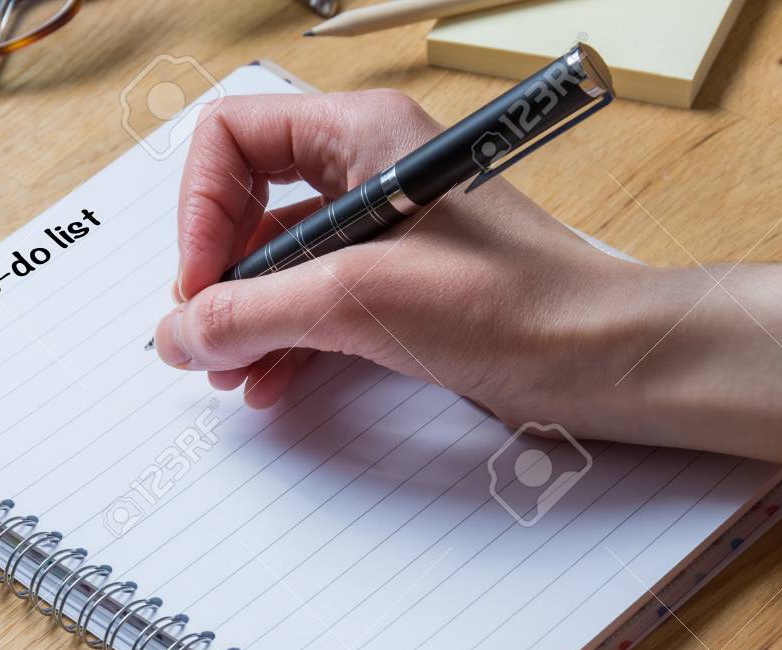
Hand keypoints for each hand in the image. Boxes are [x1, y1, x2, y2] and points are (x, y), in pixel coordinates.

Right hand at [153, 89, 656, 434]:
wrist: (604, 359)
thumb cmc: (517, 306)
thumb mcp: (363, 300)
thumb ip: (254, 312)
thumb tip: (177, 331)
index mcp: (361, 134)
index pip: (233, 140)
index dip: (199, 211)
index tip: (198, 287)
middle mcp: (368, 170)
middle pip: (247, 203)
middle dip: (217, 275)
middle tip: (204, 340)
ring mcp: (383, 231)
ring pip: (278, 260)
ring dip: (245, 317)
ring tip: (230, 373)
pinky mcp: (399, 284)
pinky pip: (315, 299)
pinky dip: (285, 338)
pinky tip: (271, 382)